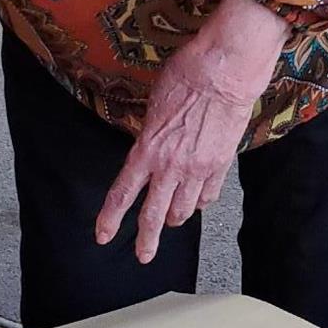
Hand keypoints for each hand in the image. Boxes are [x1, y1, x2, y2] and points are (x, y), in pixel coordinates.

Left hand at [93, 0, 286, 261]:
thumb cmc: (186, 76)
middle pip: (153, 215)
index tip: (103, 236)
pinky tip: (197, 199)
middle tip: (144, 256)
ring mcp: (197, 169)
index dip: (110, 218)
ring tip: (173, 220)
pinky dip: (200, 201)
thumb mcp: (155, 106)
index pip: (122, 193)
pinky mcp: (221, 165)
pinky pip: (207, 197)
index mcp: (147, 149)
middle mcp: (170, 166)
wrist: (224, 71)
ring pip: (183, 210)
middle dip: (146, 240)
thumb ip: (150, 135)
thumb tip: (151, 146)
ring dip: (175, 218)